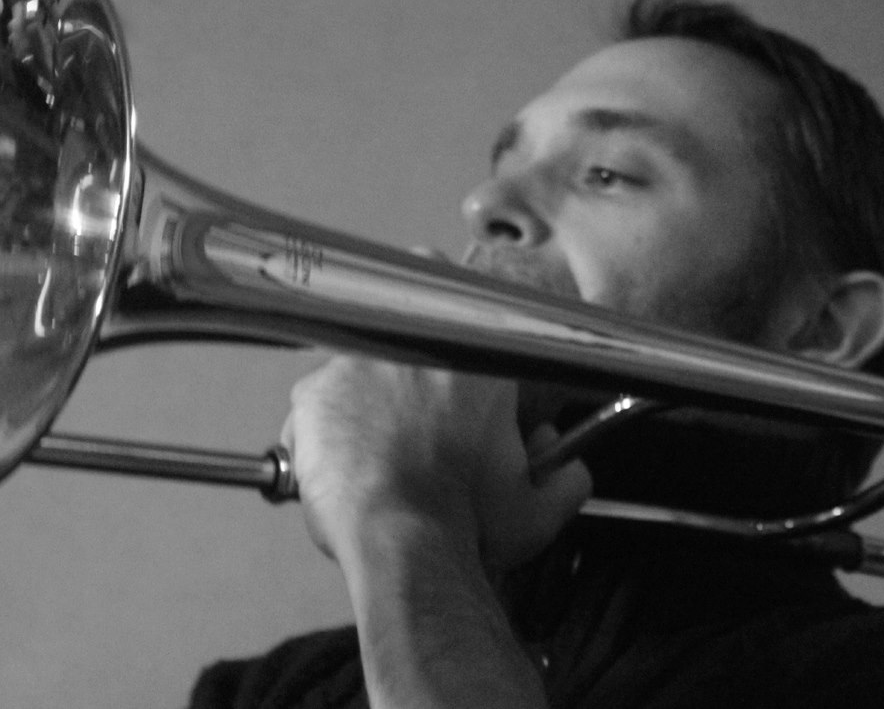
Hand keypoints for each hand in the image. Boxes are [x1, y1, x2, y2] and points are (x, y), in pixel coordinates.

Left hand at [281, 356, 590, 571]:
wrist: (404, 544)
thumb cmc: (467, 523)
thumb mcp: (536, 510)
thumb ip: (565, 481)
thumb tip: (569, 467)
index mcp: (478, 362)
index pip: (474, 339)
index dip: (462, 371)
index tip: (457, 403)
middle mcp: (416, 346)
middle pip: (411, 350)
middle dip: (412, 385)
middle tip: (414, 431)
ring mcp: (358, 363)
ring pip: (361, 377)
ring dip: (368, 409)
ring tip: (377, 459)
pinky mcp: (315, 391)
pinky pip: (316, 407)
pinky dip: (324, 435)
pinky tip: (341, 469)